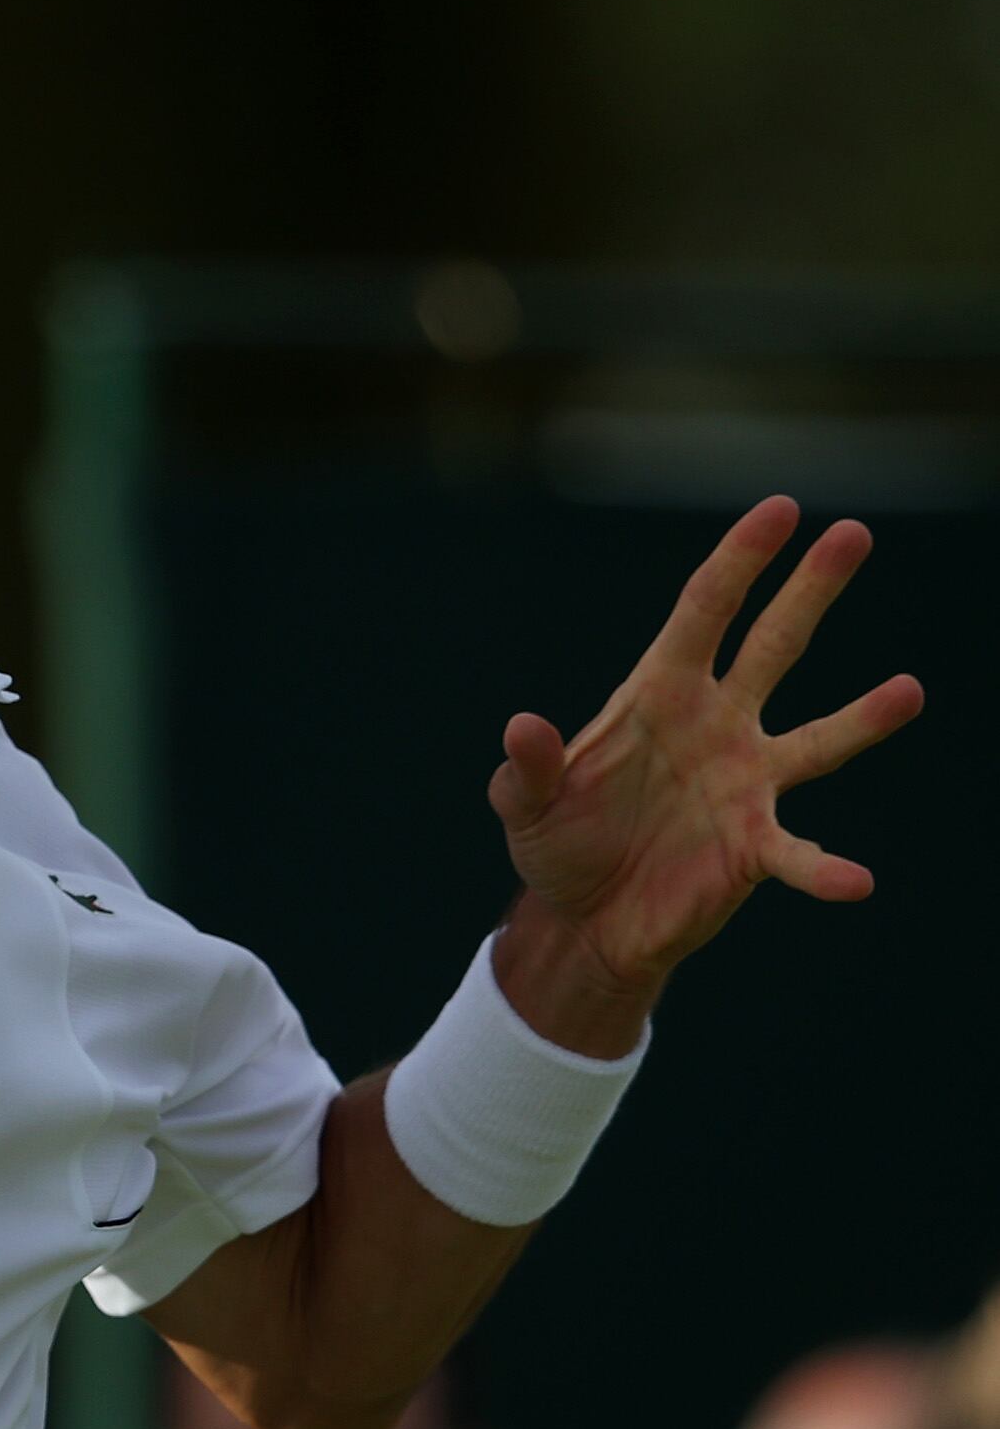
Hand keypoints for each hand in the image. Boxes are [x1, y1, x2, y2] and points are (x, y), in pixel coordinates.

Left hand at [489, 497, 919, 1029]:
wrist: (584, 920)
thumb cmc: (558, 844)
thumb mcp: (526, 806)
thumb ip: (526, 770)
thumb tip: (521, 728)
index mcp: (659, 696)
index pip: (703, 613)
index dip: (739, 561)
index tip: (781, 508)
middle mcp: (716, 726)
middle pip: (774, 645)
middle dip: (810, 590)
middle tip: (854, 532)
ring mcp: (744, 782)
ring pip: (817, 739)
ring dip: (862, 719)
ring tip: (908, 691)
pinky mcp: (753, 847)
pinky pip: (797, 855)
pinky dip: (825, 869)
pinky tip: (858, 881)